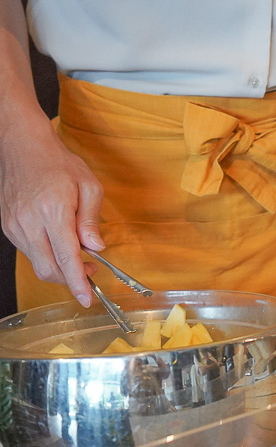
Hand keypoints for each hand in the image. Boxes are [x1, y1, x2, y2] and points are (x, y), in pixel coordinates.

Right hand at [0, 131, 103, 305]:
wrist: (23, 147)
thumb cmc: (59, 164)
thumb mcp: (89, 186)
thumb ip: (92, 220)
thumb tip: (97, 248)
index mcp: (53, 211)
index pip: (67, 258)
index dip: (78, 282)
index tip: (87, 299)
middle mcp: (29, 222)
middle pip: (49, 269)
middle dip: (71, 279)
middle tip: (92, 269)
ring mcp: (14, 226)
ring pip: (38, 264)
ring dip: (60, 268)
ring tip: (78, 252)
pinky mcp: (8, 226)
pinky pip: (29, 252)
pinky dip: (47, 255)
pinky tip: (59, 242)